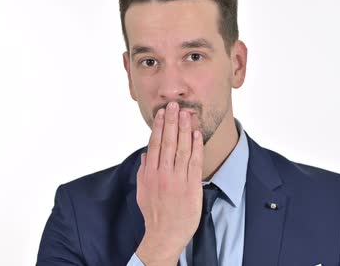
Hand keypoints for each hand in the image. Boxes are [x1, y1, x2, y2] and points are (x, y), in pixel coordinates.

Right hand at [135, 101, 203, 265]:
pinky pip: (195, 162)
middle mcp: (163, 173)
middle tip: (174, 105)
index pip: (154, 144)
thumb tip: (146, 155)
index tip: (162, 113)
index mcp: (150, 173)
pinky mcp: (191, 186)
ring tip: (186, 113)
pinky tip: (196, 133)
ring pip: (182, 148)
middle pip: (167, 142)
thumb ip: (144, 171)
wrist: (165, 234)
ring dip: (184, 129)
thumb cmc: (154, 214)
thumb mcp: (143, 191)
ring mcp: (177, 179)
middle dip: (171, 121)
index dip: (159, 126)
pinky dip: (196, 146)